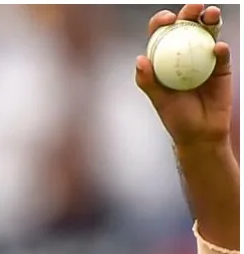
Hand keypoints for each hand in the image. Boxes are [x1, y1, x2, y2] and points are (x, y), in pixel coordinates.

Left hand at [136, 4, 231, 147]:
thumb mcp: (159, 100)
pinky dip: (220, 48)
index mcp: (164, 58)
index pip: (161, 34)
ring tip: (210, 15)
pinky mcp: (221, 66)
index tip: (166, 20)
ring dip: (210, 19)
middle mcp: (184, 53)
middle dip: (190, 11)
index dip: (162, 21)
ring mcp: (203, 57)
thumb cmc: (176, 118)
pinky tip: (217, 48)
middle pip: (187, 26)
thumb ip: (147, 81)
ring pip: (207, 33)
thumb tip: (140, 59)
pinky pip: (221, 53)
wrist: (200, 133)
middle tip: (193, 8)